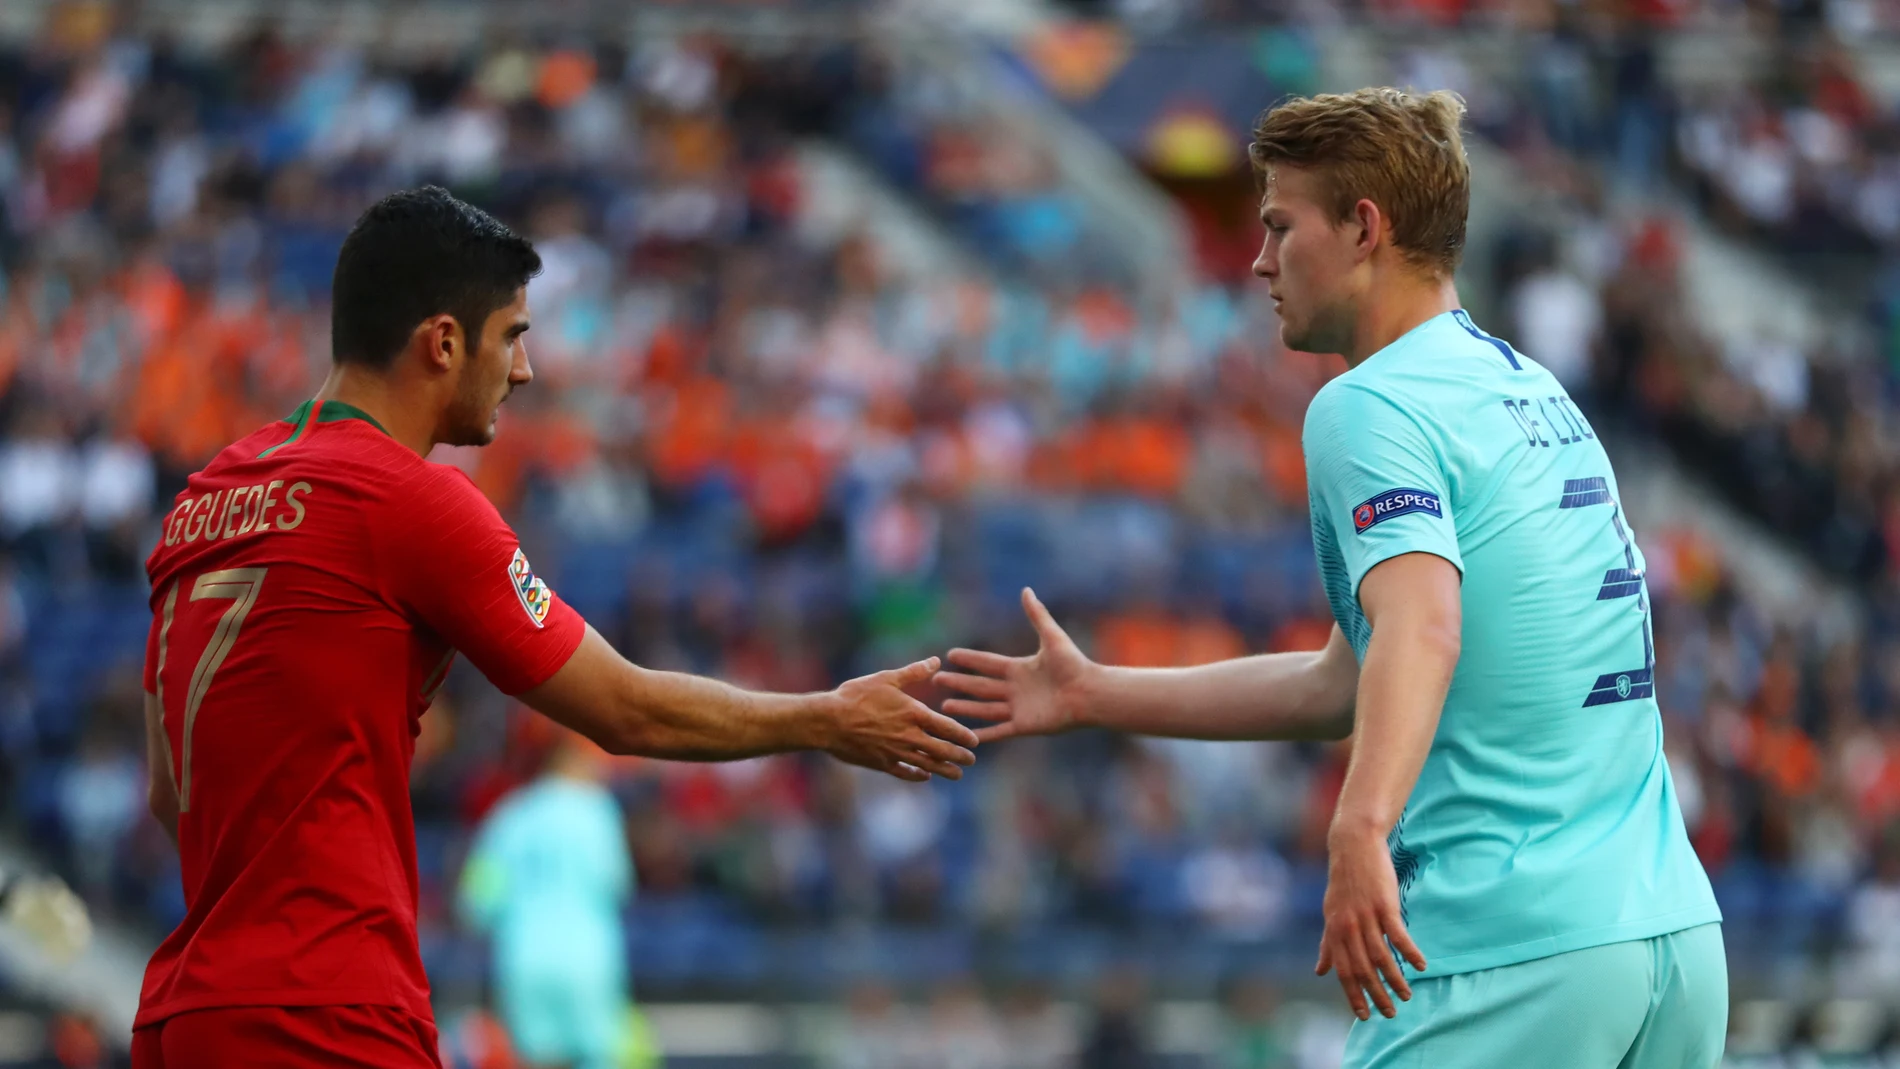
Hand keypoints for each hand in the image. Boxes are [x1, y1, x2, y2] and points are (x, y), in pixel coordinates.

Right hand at [824, 657, 979, 782]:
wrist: (828, 721)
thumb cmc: (856, 696)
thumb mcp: (886, 678)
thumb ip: (913, 672)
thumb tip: (936, 660)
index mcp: (913, 714)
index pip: (947, 728)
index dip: (963, 735)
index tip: (975, 741)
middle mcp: (908, 736)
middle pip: (942, 750)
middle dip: (959, 756)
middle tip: (971, 760)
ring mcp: (896, 753)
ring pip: (927, 765)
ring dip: (944, 770)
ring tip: (957, 775)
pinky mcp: (882, 764)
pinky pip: (904, 772)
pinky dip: (917, 775)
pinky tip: (924, 776)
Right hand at [934, 588, 1094, 742]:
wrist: (1089, 693)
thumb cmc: (1074, 665)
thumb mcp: (1051, 637)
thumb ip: (1037, 615)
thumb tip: (1026, 590)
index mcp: (1020, 669)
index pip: (988, 663)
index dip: (970, 659)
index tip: (950, 655)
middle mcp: (1016, 689)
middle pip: (981, 686)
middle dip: (959, 683)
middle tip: (936, 680)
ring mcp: (1018, 709)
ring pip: (984, 708)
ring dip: (965, 707)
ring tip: (944, 706)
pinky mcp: (1024, 726)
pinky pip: (998, 730)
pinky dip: (983, 734)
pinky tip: (966, 735)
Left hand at [1316, 825, 1426, 1020]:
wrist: (1353, 847)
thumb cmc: (1344, 883)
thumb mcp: (1331, 914)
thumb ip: (1328, 944)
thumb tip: (1320, 971)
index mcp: (1334, 931)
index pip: (1343, 972)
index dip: (1353, 995)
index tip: (1364, 1016)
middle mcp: (1348, 927)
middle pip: (1363, 969)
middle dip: (1377, 995)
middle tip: (1391, 1013)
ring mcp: (1366, 916)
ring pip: (1382, 956)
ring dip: (1395, 979)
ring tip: (1407, 996)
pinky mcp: (1384, 905)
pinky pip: (1398, 935)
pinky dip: (1410, 952)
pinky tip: (1421, 966)